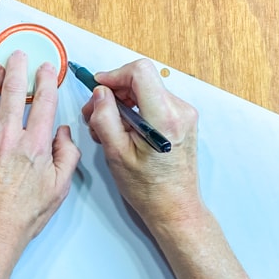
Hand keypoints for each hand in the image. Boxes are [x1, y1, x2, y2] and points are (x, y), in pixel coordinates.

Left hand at [0, 51, 80, 275]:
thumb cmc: (24, 215)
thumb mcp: (60, 189)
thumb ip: (67, 155)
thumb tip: (62, 132)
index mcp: (35, 145)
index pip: (43, 101)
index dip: (46, 80)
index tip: (46, 69)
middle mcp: (7, 136)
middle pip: (13, 91)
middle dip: (17, 68)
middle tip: (18, 56)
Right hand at [81, 59, 203, 227]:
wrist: (174, 206)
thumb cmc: (147, 188)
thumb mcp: (115, 153)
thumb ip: (104, 117)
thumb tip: (100, 93)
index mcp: (164, 117)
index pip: (140, 71)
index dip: (114, 75)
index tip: (98, 87)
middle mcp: (179, 110)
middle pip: (141, 80)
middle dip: (114, 92)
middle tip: (94, 113)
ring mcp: (184, 114)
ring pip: (145, 90)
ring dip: (122, 103)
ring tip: (106, 127)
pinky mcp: (182, 119)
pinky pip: (153, 101)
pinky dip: (134, 110)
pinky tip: (123, 130)